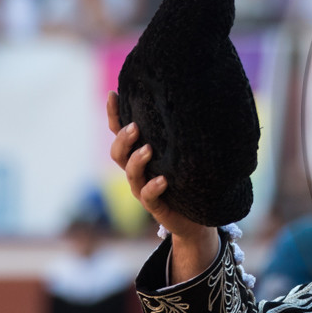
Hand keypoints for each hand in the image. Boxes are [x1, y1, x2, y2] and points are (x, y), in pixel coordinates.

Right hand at [107, 91, 217, 278]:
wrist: (194, 218)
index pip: (120, 133)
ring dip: (137, 160)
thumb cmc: (188, 180)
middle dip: (123, 139)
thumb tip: (197, 102)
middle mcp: (137, 171)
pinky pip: (148, 196)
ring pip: (131, 173)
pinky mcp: (155, 206)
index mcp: (139, 155)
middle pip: (118, 153)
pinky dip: (153, 187)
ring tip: (148, 149)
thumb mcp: (182, 154)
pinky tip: (162, 180)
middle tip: (135, 126)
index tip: (114, 93)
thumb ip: (180, 135)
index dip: (114, 115)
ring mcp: (143, 189)